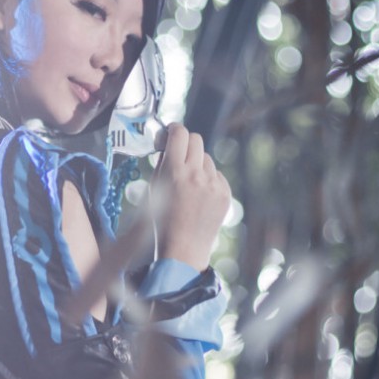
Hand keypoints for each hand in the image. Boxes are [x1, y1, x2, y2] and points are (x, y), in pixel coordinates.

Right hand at [152, 124, 230, 270]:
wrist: (183, 249)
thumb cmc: (162, 221)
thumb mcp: (153, 190)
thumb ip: (162, 165)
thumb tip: (169, 146)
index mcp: (174, 172)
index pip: (179, 134)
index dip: (174, 130)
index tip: (172, 133)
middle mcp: (196, 175)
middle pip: (196, 140)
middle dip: (187, 143)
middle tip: (180, 154)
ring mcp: (213, 184)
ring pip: (207, 158)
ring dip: (198, 164)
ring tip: (189, 185)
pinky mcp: (225, 193)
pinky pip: (216, 175)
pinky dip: (208, 180)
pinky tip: (200, 197)